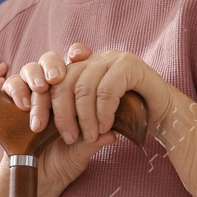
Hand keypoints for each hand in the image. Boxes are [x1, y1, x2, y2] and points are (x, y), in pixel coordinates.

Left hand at [5, 47, 179, 150]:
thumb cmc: (121, 121)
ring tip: (88, 138)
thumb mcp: (86, 124)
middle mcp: (88, 59)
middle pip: (60, 82)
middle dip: (58, 113)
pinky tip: (104, 128)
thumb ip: (67, 123)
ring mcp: (108, 58)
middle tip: (63, 137)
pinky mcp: (127, 64)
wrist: (162, 117)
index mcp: (73, 69)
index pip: (44, 77)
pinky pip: (106, 89)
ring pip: (82, 87)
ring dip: (84, 118)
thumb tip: (37, 129)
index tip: (34, 124)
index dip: (36, 98)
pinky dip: (102, 113)